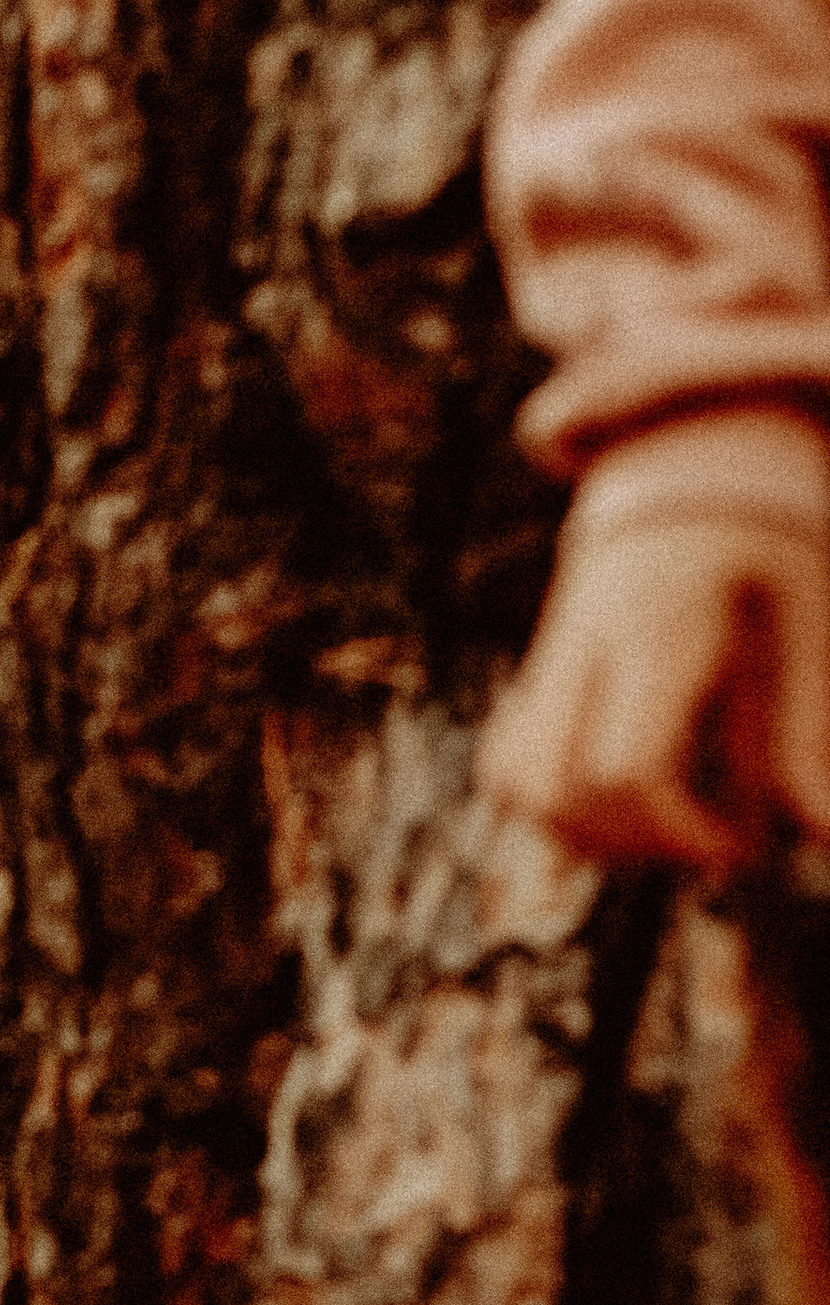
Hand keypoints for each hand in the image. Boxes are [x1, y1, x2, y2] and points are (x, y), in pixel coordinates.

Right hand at [478, 511, 829, 869]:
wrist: (693, 459)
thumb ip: (809, 727)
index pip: (627, 770)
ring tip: (662, 825)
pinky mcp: (540, 670)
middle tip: (705, 839)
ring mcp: (551, 659)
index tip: (737, 844)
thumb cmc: (769, 540)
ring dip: (582, 832)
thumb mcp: (808, 620)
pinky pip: (506, 760)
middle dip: (630, 843)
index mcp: (658, 633)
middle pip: (552, 790)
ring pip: (515, 782)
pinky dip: (547, 802)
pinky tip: (614, 797)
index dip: (678, 832)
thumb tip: (824, 834)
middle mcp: (584, 648)